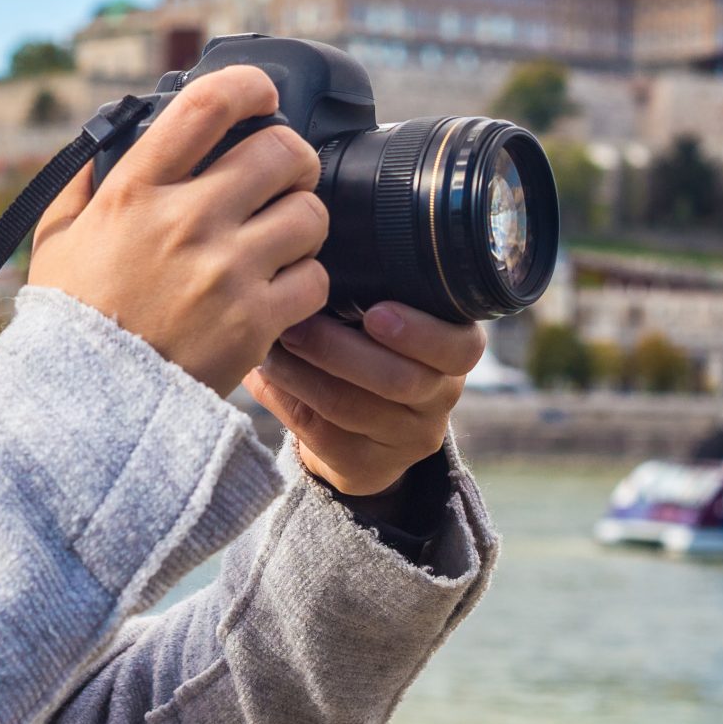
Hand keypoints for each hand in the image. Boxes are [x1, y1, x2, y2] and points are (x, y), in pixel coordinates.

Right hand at [30, 65, 330, 394]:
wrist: (88, 406)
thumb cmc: (73, 319)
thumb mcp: (57, 237)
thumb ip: (85, 179)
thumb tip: (112, 135)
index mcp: (136, 191)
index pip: (206, 105)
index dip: (248, 86)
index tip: (262, 94)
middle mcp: (186, 221)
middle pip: (282, 151)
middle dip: (293, 157)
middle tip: (285, 174)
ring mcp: (226, 271)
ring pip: (310, 213)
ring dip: (303, 220)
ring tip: (282, 237)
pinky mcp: (256, 322)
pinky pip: (315, 278)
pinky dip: (306, 282)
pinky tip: (280, 289)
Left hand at [243, 303, 484, 496]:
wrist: (364, 426)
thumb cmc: (373, 346)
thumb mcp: (390, 319)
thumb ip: (374, 292)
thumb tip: (315, 256)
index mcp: (456, 353)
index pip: (459, 347)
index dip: (419, 332)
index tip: (375, 313)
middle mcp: (441, 399)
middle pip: (398, 380)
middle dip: (338, 348)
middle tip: (297, 323)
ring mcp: (406, 439)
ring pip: (349, 406)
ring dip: (300, 370)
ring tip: (271, 341)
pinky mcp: (367, 467)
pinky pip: (319, 432)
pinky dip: (284, 398)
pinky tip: (263, 374)